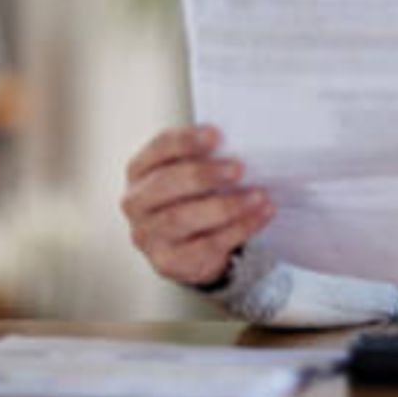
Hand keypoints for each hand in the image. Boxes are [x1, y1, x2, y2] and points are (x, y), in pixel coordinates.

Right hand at [121, 125, 273, 286]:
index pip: (158, 149)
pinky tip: (260, 215)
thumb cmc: (193, 199)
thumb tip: (241, 145)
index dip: (185, 141)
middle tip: (238, 168)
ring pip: (182, 218)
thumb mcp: (193, 174)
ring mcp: (147, 235)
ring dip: (226, 205)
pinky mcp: (168, 261)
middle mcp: (136, 203)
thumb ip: (207, 158)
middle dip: (203, 174)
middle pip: (165, 184)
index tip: (216, 135)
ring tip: (258, 195)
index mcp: (140, 171)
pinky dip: (238, 229)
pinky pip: (205, 245)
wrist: (190, 247)